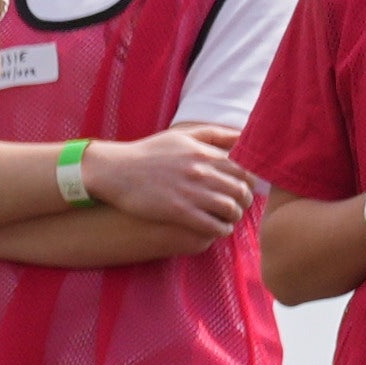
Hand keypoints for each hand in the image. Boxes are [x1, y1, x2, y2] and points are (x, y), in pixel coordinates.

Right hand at [73, 126, 256, 243]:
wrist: (115, 170)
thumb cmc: (149, 152)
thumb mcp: (181, 136)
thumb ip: (214, 134)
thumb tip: (243, 135)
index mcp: (203, 153)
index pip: (244, 169)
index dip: (249, 182)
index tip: (243, 188)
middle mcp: (200, 171)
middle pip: (241, 190)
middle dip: (245, 201)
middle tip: (239, 206)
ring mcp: (190, 192)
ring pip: (230, 209)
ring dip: (235, 216)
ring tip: (229, 218)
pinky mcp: (179, 211)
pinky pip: (213, 225)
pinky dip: (222, 229)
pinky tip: (218, 229)